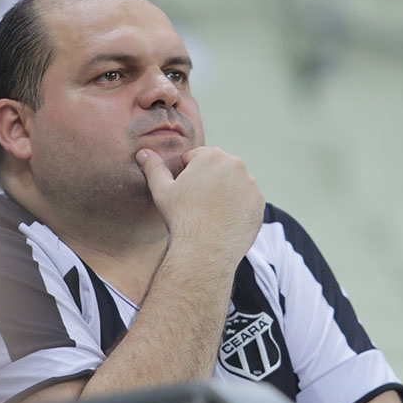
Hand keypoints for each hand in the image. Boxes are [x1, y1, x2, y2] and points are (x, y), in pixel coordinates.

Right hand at [136, 147, 264, 262]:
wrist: (206, 250)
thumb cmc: (182, 218)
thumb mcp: (161, 190)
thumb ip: (153, 167)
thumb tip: (142, 153)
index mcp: (212, 155)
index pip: (195, 159)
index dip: (185, 176)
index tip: (183, 193)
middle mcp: (236, 165)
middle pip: (216, 169)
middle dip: (206, 181)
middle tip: (195, 204)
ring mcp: (251, 185)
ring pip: (231, 184)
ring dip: (222, 193)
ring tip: (209, 214)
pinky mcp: (259, 203)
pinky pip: (244, 201)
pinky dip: (235, 208)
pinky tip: (222, 221)